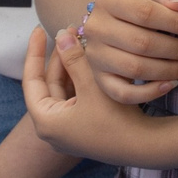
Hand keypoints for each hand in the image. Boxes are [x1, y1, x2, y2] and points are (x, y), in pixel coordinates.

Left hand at [22, 26, 134, 155]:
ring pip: (64, 89)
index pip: (32, 80)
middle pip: (49, 84)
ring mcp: (67, 130)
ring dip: (72, 66)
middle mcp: (52, 128)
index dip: (34, 52)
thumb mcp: (92, 85)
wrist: (145, 147)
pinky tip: (91, 61)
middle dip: (60, 57)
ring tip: (81, 42)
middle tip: (70, 32)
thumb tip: (61, 34)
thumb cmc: (116, 120)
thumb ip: (74, 59)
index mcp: (45, 121)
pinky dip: (81, 80)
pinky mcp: (82, 129)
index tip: (38, 30)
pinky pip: (75, 98)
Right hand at [77, 0, 177, 103]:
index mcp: (108, 0)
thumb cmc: (134, 6)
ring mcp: (95, 56)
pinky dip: (149, 93)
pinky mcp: (99, 79)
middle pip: (142, 43)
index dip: (177, 23)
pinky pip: (123, 93)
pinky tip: (171, 85)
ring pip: (135, 69)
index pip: (145, 13)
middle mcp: (96, 28)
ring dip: (170, 71)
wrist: (106, 24)